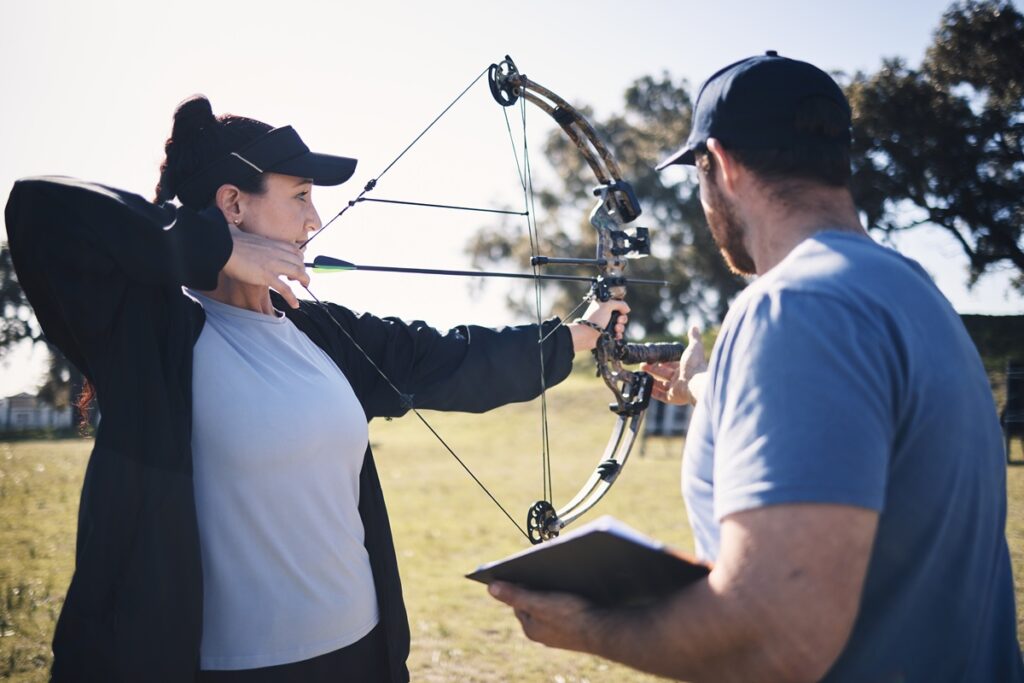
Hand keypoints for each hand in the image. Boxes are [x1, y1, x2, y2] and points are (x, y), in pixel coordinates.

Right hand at [222, 224, 308, 308]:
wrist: (223, 247)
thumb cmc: (230, 241)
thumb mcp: (249, 238)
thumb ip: (254, 240)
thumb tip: (241, 233)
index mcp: (274, 243)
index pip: (296, 250)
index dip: (299, 259)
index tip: (297, 265)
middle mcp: (278, 253)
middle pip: (299, 262)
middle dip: (303, 270)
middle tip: (300, 278)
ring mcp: (274, 264)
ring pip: (298, 273)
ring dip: (304, 281)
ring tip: (305, 287)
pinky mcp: (267, 276)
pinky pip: (285, 289)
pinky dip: (292, 298)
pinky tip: (295, 305)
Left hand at [487, 581, 605, 653]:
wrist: (605, 630)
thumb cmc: (571, 615)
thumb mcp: (539, 602)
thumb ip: (515, 595)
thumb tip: (491, 588)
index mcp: (531, 628)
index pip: (517, 602)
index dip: (519, 585)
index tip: (522, 570)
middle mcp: (543, 634)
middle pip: (533, 605)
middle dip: (534, 589)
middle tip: (540, 572)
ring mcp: (560, 633)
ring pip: (548, 608)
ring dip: (550, 594)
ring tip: (556, 578)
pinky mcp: (575, 630)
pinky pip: (563, 612)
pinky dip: (564, 601)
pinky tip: (572, 592)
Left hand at [569, 299, 629, 352]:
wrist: (587, 335)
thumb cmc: (595, 319)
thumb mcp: (607, 305)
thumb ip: (619, 304)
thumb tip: (627, 309)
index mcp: (604, 306)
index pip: (618, 305)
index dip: (622, 308)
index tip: (621, 311)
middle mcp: (606, 315)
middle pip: (621, 316)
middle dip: (622, 319)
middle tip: (618, 321)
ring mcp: (607, 325)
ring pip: (620, 325)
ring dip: (620, 327)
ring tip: (615, 329)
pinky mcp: (608, 334)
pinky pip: (618, 334)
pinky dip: (618, 335)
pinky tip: (616, 335)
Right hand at [642, 325, 706, 404]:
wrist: (697, 382)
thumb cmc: (696, 365)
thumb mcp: (694, 347)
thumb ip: (694, 337)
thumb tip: (694, 326)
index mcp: (685, 368)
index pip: (671, 365)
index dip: (663, 362)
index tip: (653, 358)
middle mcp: (680, 379)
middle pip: (664, 374)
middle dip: (653, 369)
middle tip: (642, 365)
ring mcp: (676, 389)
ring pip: (661, 385)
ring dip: (651, 380)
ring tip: (641, 374)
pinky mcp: (673, 398)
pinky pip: (661, 396)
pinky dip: (653, 392)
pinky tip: (645, 387)